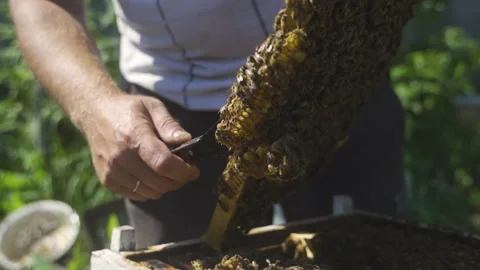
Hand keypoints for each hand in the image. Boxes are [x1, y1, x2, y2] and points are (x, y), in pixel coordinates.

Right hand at [83, 92, 199, 200]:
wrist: (95, 114)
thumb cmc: (128, 109)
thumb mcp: (152, 107)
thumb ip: (170, 125)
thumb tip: (187, 141)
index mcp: (134, 137)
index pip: (163, 164)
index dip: (183, 170)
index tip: (192, 168)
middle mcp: (120, 157)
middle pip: (160, 183)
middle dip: (178, 179)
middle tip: (184, 169)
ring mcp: (112, 172)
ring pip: (151, 193)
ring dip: (165, 186)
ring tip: (167, 170)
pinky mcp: (107, 181)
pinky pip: (138, 195)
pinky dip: (150, 189)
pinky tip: (151, 174)